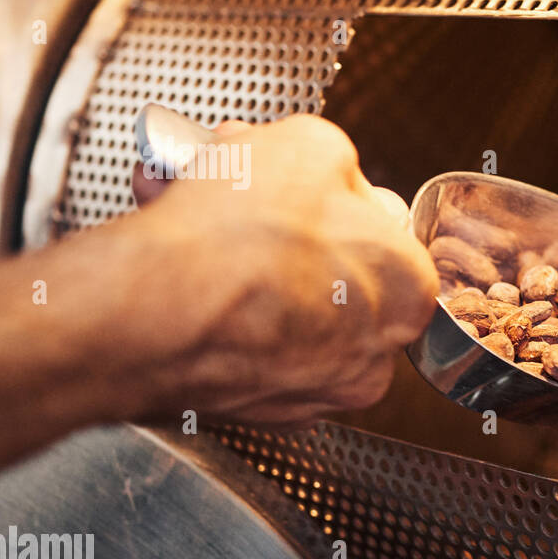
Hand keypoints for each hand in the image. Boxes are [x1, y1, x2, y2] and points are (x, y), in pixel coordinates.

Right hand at [129, 114, 437, 423]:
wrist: (148, 313)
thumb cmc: (238, 237)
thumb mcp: (310, 145)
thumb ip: (335, 160)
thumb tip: (325, 168)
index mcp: (408, 290)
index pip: (383, 232)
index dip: (328, 194)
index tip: (295, 182)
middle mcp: (373, 353)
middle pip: (326, 266)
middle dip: (274, 220)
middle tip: (232, 187)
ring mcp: (316, 389)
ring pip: (279, 304)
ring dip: (234, 251)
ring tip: (184, 205)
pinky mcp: (258, 413)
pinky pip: (242, 343)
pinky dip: (214, 304)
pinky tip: (178, 260)